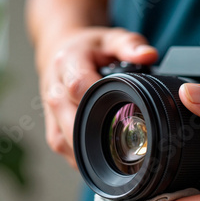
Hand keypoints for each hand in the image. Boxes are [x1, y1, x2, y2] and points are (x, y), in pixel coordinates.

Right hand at [36, 27, 157, 166]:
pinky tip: (97, 161)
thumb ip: (131, 45)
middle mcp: (54, 88)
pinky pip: (61, 146)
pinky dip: (77, 157)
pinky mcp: (51, 124)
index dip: (97, 99)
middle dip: (94, 132)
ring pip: (62, 138)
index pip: (77, 86)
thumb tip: (149, 55)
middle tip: (122, 142)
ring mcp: (49, 109)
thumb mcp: (113, 38)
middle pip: (68, 118)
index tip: (121, 107)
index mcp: (67, 63)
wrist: (61, 51)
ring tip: (111, 159)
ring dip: (85, 150)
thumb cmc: (90, 48)